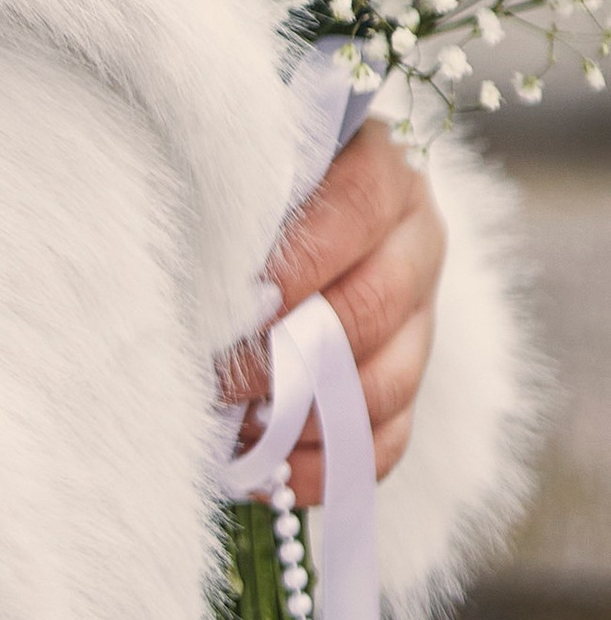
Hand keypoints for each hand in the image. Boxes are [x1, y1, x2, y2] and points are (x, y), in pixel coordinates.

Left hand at [217, 120, 445, 503]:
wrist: (308, 187)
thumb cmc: (259, 162)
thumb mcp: (256, 148)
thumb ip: (239, 179)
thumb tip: (197, 247)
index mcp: (386, 171)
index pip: (353, 213)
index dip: (294, 266)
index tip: (230, 303)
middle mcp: (417, 243)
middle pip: (368, 310)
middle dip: (286, 354)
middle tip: (216, 378)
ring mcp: (422, 317)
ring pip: (385, 386)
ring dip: (304, 417)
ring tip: (232, 426)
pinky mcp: (412, 378)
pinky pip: (388, 440)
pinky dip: (327, 466)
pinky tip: (267, 471)